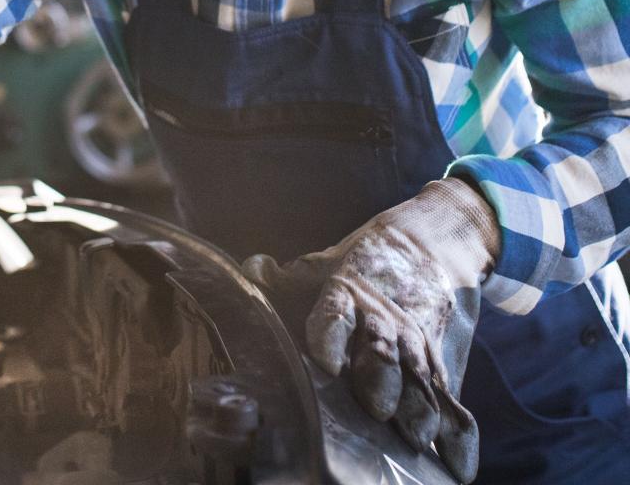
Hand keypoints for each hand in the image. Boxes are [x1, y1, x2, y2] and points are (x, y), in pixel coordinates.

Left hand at [241, 178, 498, 483]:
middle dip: (381, 381)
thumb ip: (286, 278)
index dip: (330, 336)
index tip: (326, 362)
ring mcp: (417, 345)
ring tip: (415, 439)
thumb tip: (248, 270)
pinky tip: (457, 469)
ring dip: (420, 410)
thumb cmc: (364, 262)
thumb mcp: (324, 262)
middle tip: (377, 409)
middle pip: (383, 353)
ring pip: (420, 381)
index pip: (335, 313)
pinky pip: (455, 403)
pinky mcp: (443, 365)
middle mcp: (383, 322)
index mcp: (347, 294)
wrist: (430, 245)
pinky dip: (459, 437)